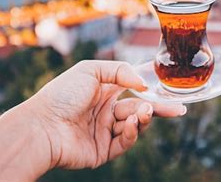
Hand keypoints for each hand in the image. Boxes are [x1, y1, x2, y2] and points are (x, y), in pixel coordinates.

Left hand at [28, 60, 186, 169]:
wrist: (42, 127)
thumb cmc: (62, 95)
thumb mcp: (90, 70)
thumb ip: (120, 71)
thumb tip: (142, 84)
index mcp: (104, 90)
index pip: (133, 87)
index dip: (150, 86)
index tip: (169, 84)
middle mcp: (107, 110)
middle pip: (140, 107)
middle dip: (160, 107)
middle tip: (179, 108)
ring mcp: (106, 130)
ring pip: (135, 124)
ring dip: (144, 117)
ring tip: (144, 111)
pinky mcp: (104, 150)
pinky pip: (126, 141)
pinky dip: (133, 132)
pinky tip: (132, 123)